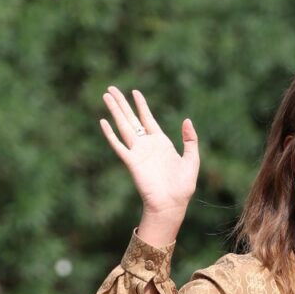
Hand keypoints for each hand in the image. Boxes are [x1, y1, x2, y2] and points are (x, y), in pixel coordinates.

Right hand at [99, 85, 199, 216]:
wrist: (171, 204)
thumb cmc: (182, 187)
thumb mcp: (191, 160)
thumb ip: (190, 140)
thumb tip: (187, 120)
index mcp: (161, 143)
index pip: (148, 119)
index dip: (141, 105)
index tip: (135, 92)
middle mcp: (147, 145)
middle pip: (131, 119)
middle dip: (122, 103)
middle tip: (111, 89)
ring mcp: (138, 153)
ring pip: (123, 127)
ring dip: (114, 111)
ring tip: (106, 96)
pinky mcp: (132, 162)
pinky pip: (118, 145)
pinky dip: (110, 134)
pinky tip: (103, 122)